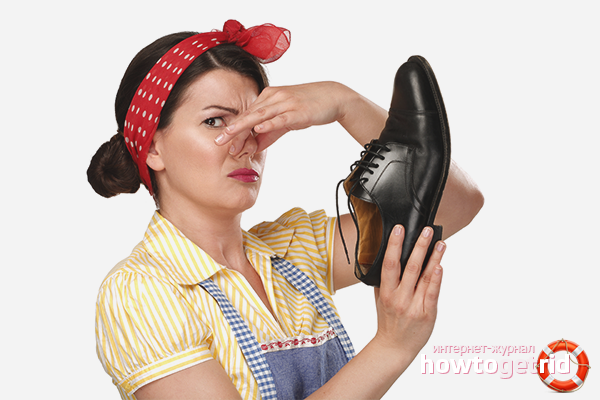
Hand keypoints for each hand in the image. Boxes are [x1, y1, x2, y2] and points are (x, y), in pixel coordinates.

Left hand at [214, 82, 351, 154]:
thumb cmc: (309, 107)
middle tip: (218, 141)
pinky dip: (269, 123)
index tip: (221, 142)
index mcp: (268, 97)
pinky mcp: (297, 110)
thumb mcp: (287, 120)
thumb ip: (271, 132)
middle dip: (232, 128)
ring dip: (244, 126)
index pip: (247, 115)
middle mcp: (274, 97)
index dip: (234, 129)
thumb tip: (256, 146)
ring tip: (230, 135)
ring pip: (260, 115)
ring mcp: (285, 102)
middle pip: (249, 114)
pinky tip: (259, 129)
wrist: (333, 97)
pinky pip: (280, 117)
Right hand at [374, 225, 444, 358]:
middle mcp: (399, 297)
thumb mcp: (379, 300)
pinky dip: (437, 278)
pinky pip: (433, 292)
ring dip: (434, 257)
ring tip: (440, 243)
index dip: (395, 245)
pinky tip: (440, 266)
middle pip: (410, 267)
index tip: (399, 229)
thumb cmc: (388, 322)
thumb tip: (385, 259)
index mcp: (385, 292)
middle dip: (419, 246)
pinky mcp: (427, 313)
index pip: (390, 264)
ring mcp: (414, 305)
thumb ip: (382, 282)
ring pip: (425, 277)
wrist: (394, 348)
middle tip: (426, 230)